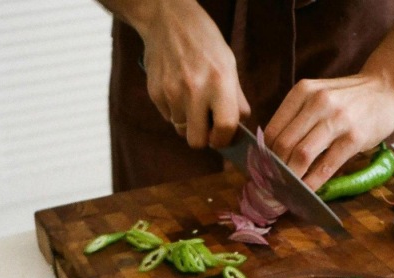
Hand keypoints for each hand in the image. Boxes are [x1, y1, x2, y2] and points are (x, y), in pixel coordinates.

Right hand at [139, 1, 249, 147]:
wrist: (168, 20)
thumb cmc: (205, 43)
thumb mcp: (229, 65)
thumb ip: (236, 99)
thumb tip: (238, 129)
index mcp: (220, 82)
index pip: (225, 128)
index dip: (224, 139)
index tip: (223, 137)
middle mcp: (195, 90)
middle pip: (197, 141)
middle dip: (203, 138)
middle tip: (207, 126)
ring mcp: (171, 92)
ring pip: (181, 130)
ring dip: (188, 122)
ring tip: (192, 100)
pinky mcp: (155, 93)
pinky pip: (168, 117)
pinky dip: (175, 111)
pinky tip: (178, 90)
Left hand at [263, 74, 393, 189]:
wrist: (388, 87)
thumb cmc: (350, 97)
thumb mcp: (319, 95)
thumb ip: (298, 116)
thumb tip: (273, 152)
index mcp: (303, 92)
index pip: (272, 130)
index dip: (263, 155)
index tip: (262, 171)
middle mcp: (317, 103)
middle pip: (283, 144)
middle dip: (274, 170)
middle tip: (271, 186)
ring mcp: (337, 120)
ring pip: (301, 155)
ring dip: (291, 178)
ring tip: (286, 191)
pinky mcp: (354, 137)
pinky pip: (326, 166)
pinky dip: (313, 182)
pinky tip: (307, 191)